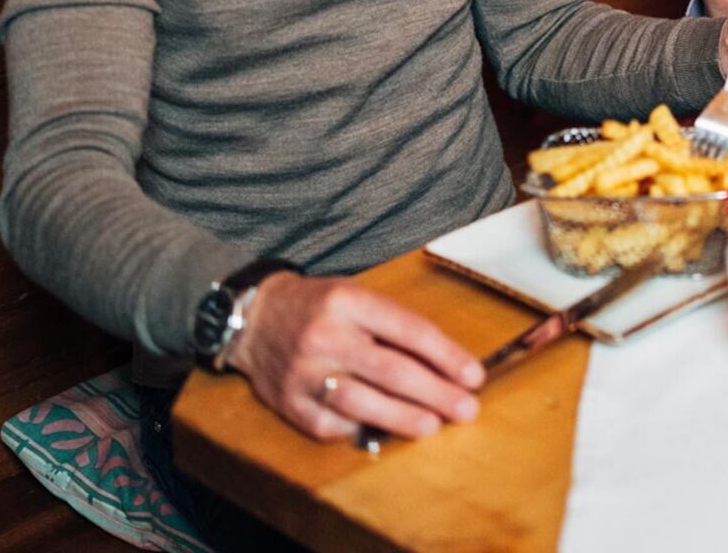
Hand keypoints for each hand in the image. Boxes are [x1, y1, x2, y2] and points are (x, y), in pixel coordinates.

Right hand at [225, 273, 483, 442]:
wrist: (254, 318)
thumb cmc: (319, 307)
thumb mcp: (357, 297)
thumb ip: (394, 327)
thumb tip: (445, 366)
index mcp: (349, 301)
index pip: (410, 331)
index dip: (447, 357)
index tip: (474, 377)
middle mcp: (325, 336)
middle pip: (392, 371)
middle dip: (436, 394)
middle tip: (466, 410)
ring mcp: (304, 372)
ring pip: (362, 403)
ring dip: (403, 418)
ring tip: (432, 426)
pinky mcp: (288, 402)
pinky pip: (331, 424)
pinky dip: (359, 429)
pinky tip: (381, 431)